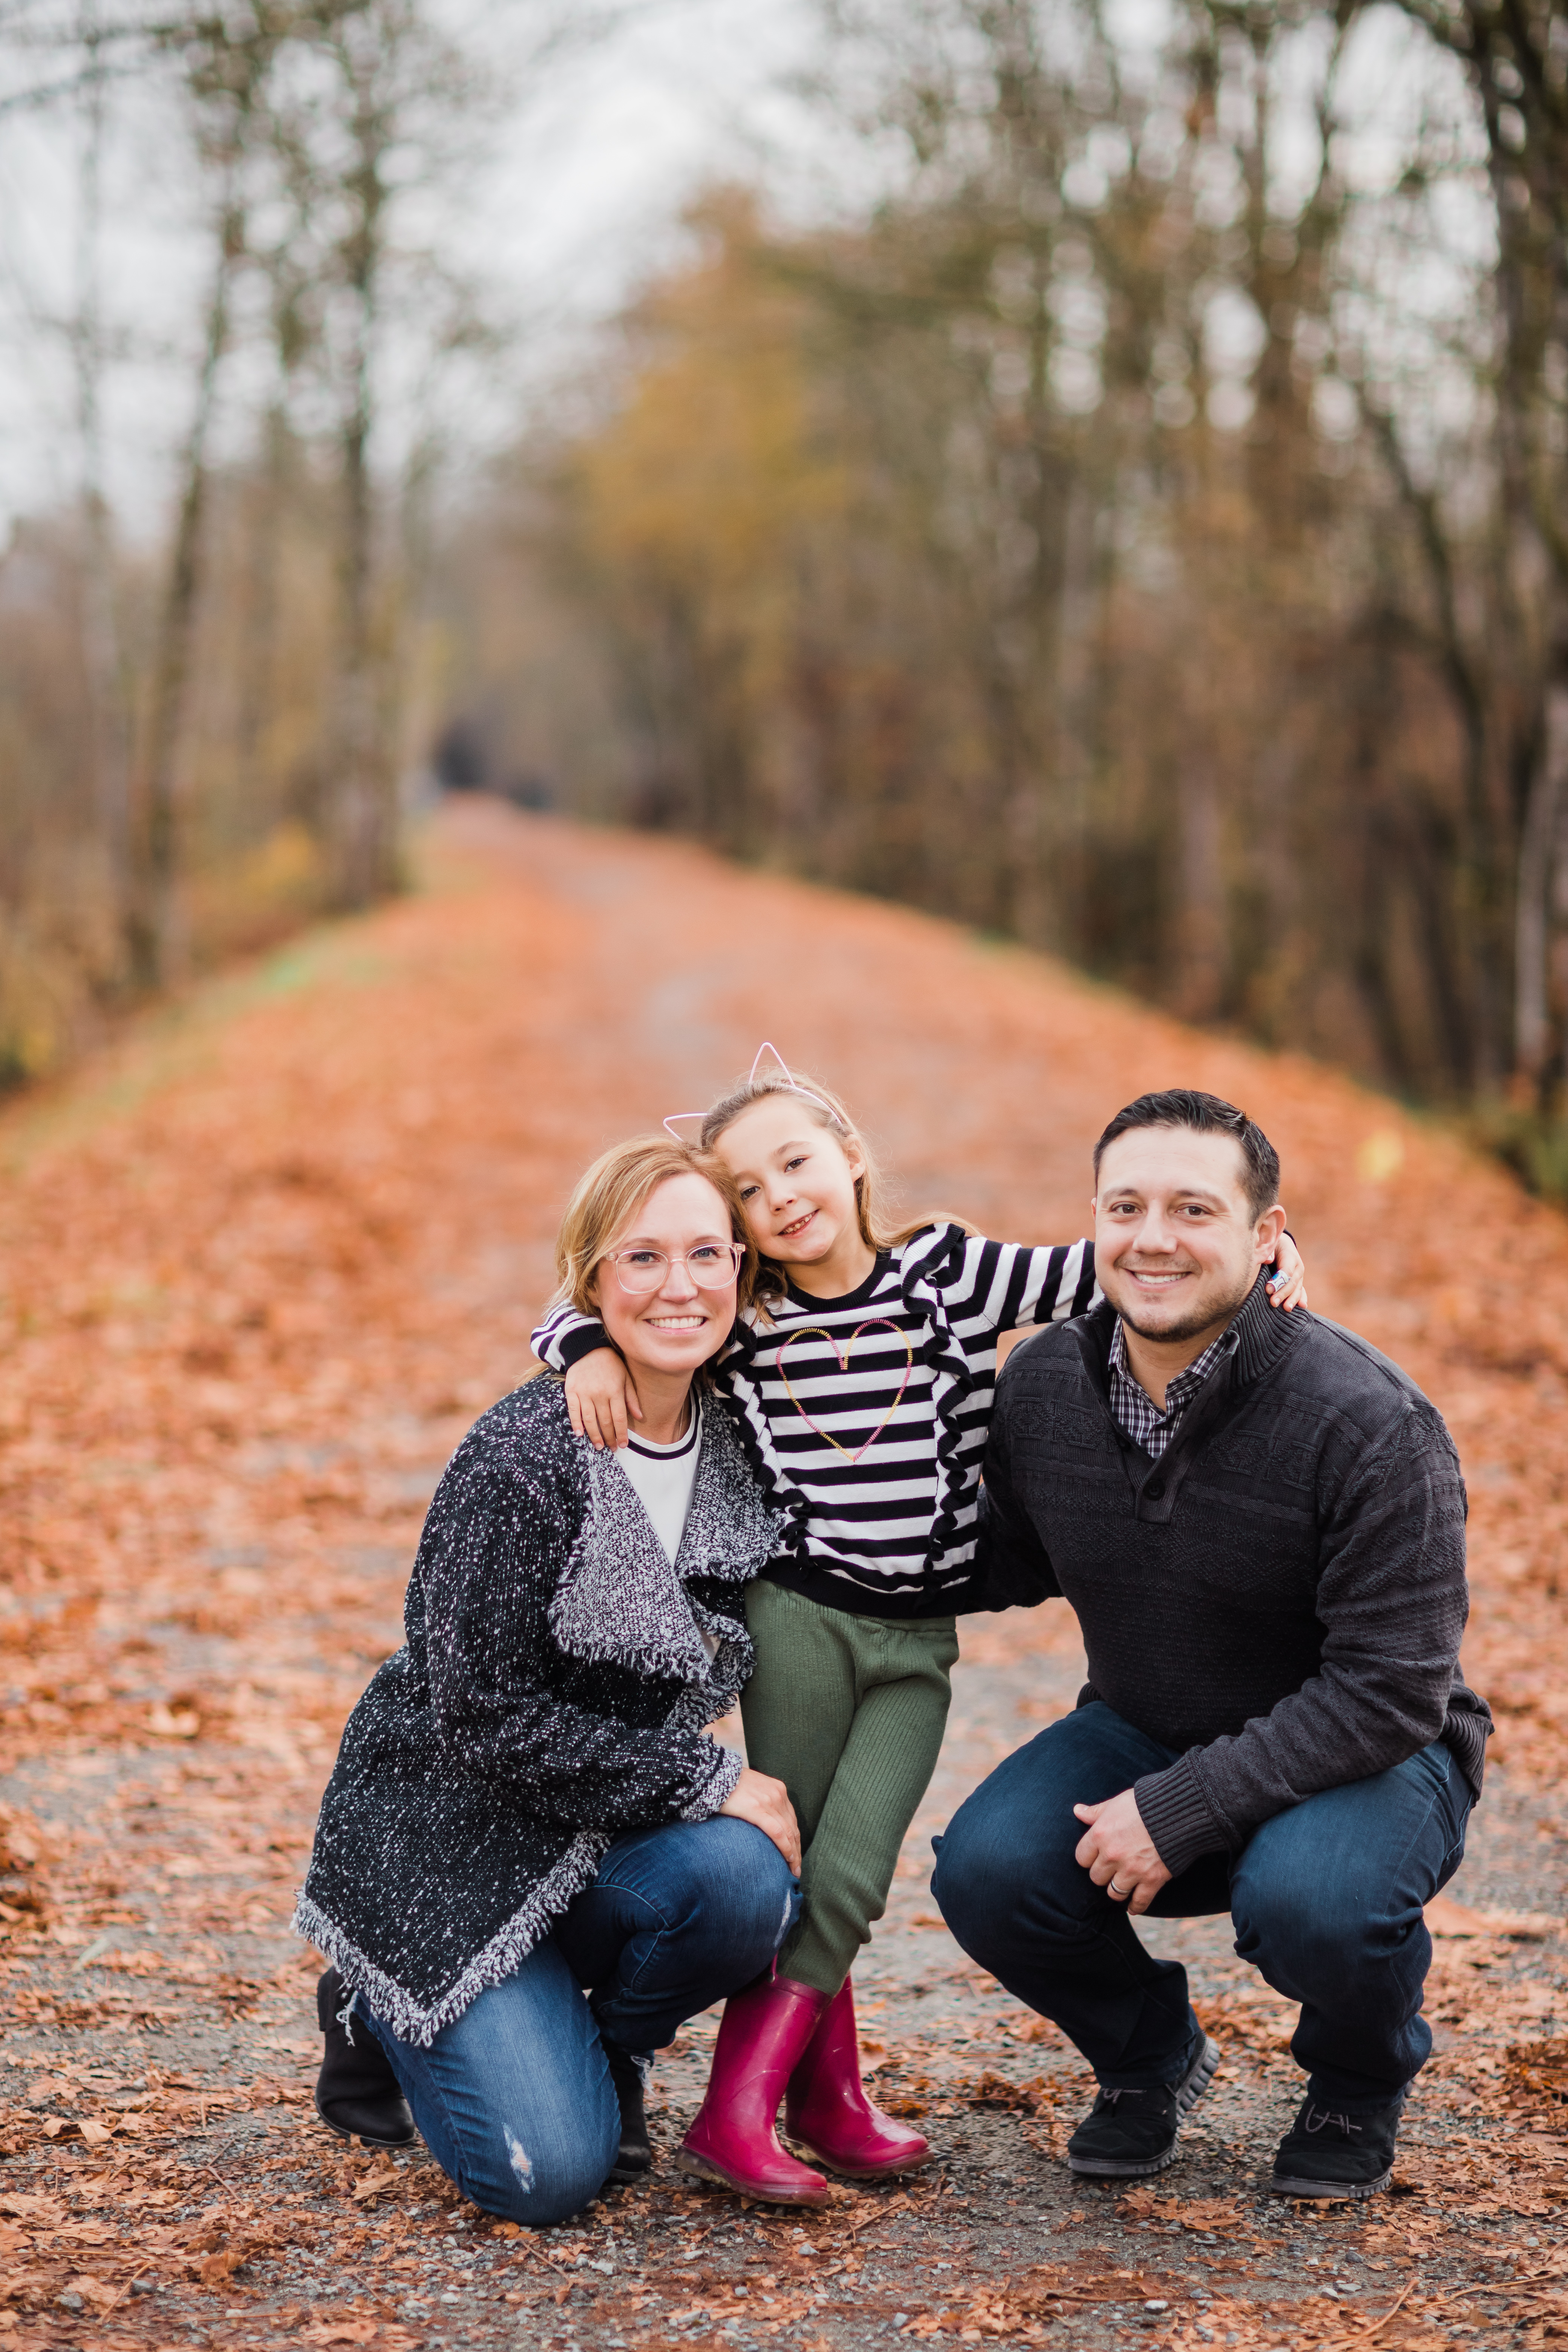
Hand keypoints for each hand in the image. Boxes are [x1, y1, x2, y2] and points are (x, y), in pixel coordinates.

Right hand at [563, 1348, 642, 1448]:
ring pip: (589, 1420)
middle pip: (605, 1422)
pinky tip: (580, 1434)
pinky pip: (573, 1411)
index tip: (622, 1445)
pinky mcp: (571, 1391)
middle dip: (609, 1438)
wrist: (588, 1347)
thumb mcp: (626, 1377)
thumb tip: (639, 1417)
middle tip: (611, 1448)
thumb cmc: (611, 1363)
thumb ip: (631, 1397)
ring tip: (599, 1446)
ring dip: (595, 1436)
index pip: (619, 1418)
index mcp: (615, 1390)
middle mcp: (599, 1394)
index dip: (621, 1434)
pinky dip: (576, 1424)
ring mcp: (584, 1393)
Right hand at [720, 1766, 801, 1876]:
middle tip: (796, 1868)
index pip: (791, 1819)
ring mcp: (769, 1801)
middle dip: (796, 1850)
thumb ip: (761, 1801)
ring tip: (793, 1870)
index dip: (795, 1838)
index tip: (795, 1853)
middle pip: (792, 1827)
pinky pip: (777, 1833)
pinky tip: (788, 1859)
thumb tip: (761, 1820)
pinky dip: (785, 1848)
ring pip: (788, 1832)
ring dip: (793, 1854)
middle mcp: (778, 1794)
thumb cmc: (729, 1784)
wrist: (714, 1773)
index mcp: (778, 1789)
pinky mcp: (757, 1809)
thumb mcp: (752, 1789)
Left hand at [1073, 1788, 1170, 1915]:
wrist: (1179, 1811)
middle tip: (1111, 1869)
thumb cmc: (1145, 1803)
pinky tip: (1133, 1907)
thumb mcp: (1116, 1803)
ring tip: (1122, 1884)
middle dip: (1103, 1873)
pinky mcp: (1152, 1880)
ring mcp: (1132, 1870)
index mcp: (1100, 1835)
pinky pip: (1139, 1902)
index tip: (1096, 1856)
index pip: (1082, 1858)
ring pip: (1114, 1893)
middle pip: (1096, 1877)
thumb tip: (1077, 1811)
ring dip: (1117, 1889)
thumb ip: (1096, 1812)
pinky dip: (1136, 1906)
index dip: (1089, 1857)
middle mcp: (1112, 1855)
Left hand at [1267, 1231, 1307, 1311]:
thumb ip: (1269, 1252)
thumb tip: (1268, 1260)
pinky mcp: (1298, 1283)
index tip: (1268, 1290)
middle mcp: (1297, 1267)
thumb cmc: (1271, 1245)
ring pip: (1297, 1289)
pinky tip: (1302, 1307)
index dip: (1278, 1280)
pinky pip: (1301, 1291)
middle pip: (1292, 1282)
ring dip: (1292, 1299)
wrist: (1281, 1244)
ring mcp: (1299, 1276)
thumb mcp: (1269, 1244)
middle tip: (1273, 1303)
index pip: (1286, 1270)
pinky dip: (1302, 1299)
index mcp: (1290, 1255)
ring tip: (1287, 1308)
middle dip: (1283, 1293)